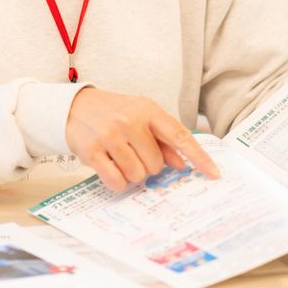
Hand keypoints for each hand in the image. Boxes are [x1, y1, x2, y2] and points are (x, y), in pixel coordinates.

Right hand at [65, 87, 220, 191]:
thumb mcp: (140, 116)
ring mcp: (110, 136)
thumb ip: (162, 139)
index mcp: (148, 111)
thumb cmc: (112, 112)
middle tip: (134, 154)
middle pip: (156, 164)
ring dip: (131, 174)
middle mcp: (130, 121)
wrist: (74, 105)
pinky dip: (117, 182)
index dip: (198, 156)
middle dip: (148, 166)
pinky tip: (111, 168)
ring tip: (120, 158)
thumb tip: (180, 164)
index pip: (179, 136)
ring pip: (137, 174)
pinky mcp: (92, 151)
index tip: (214, 173)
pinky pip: (116, 180)